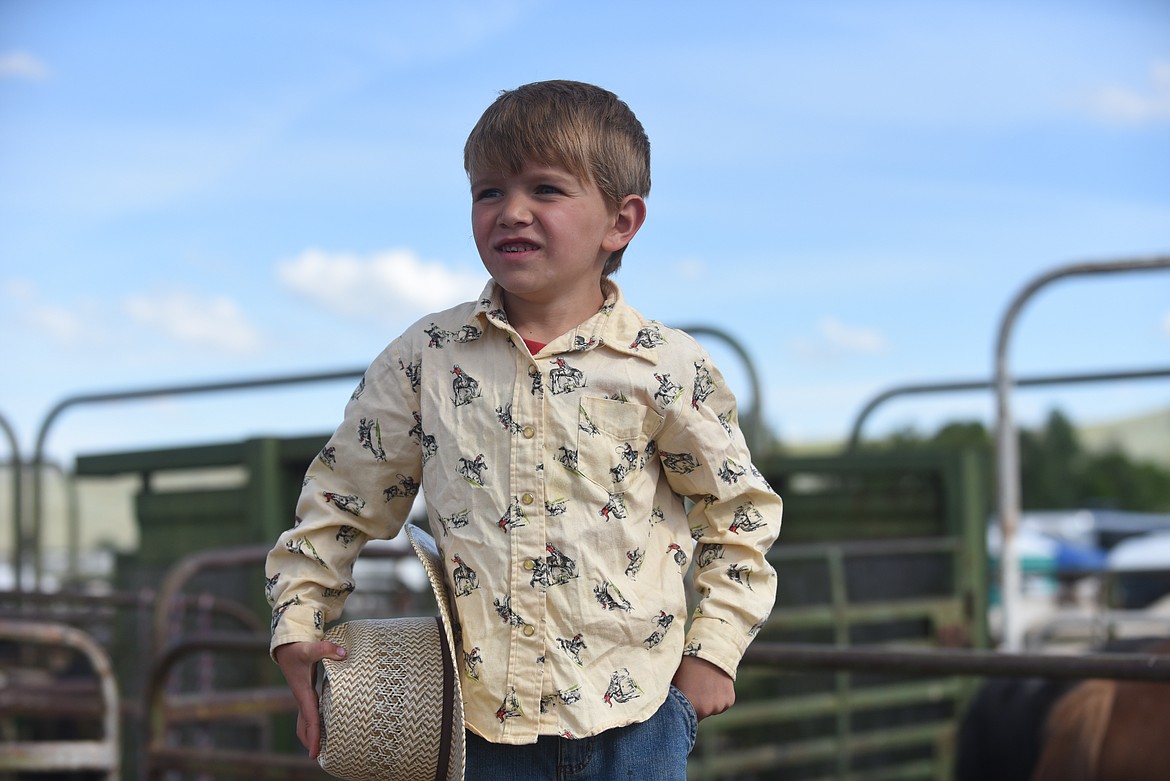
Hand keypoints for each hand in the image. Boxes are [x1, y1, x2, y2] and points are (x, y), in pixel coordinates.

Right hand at [273, 640, 347, 757]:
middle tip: (318, 757)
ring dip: (311, 734)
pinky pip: (310, 712)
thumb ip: (326, 649)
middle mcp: (303, 698)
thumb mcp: (310, 648)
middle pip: (305, 726)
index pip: (310, 719)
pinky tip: (324, 725)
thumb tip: (343, 653)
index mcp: (303, 693)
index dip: (313, 736)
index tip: (314, 753)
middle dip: (310, 741)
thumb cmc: (297, 649)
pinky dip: (315, 723)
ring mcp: (304, 696)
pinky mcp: (307, 692)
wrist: (286, 646)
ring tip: (322, 747)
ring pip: (306, 721)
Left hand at [671, 655, 734, 719]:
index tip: (684, 704)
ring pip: (712, 709)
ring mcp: (720, 705)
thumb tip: (668, 708)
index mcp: (692, 706)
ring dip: (709, 702)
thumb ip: (675, 700)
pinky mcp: (730, 700)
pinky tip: (715, 684)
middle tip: (695, 689)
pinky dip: (719, 697)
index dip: (685, 713)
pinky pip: (722, 704)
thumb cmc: (688, 666)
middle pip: (700, 714)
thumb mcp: (676, 682)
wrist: (710, 652)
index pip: (687, 719)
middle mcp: (707, 709)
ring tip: (705, 685)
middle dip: (697, 706)